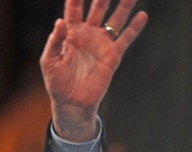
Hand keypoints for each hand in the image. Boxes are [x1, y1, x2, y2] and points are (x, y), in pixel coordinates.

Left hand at [40, 0, 147, 141]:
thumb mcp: (49, 61)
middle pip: (97, 9)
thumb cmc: (57, 82)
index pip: (74, 10)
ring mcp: (101, 43)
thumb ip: (54, 41)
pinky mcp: (112, 55)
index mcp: (70, 33)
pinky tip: (142, 15)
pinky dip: (134, 27)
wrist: (71, 102)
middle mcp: (87, 34)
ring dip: (123, 6)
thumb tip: (60, 21)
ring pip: (115, 19)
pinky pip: (125, 39)